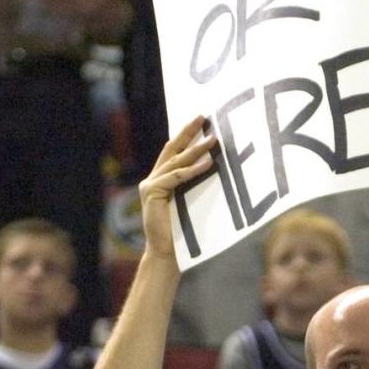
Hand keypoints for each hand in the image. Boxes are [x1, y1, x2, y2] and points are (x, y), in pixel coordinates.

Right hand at [138, 116, 216, 261]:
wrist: (168, 252)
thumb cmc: (184, 230)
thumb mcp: (192, 201)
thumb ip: (195, 184)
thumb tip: (218, 165)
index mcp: (162, 179)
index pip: (174, 151)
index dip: (186, 134)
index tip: (201, 120)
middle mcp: (153, 179)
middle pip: (172, 148)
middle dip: (187, 131)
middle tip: (203, 116)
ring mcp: (150, 185)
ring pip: (176, 162)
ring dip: (196, 149)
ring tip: (213, 140)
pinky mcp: (152, 193)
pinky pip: (176, 178)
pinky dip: (193, 170)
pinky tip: (208, 163)